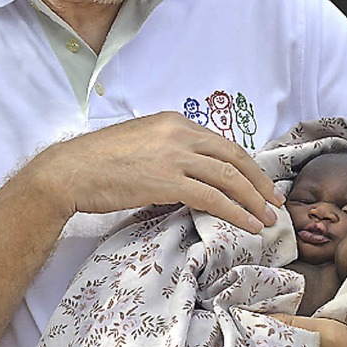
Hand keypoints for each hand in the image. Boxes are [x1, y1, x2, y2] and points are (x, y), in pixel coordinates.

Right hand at [28, 111, 284, 232]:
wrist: (71, 170)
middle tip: (275, 203)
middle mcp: (179, 132)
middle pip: (233, 157)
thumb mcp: (142, 142)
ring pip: (228, 177)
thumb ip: (170, 149)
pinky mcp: (167, 180)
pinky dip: (235, 212)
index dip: (246, 165)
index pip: (222, 143)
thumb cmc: (100, 161)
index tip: (260, 183)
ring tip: (266, 219)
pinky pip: (213, 197)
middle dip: (258, 182)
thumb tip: (193, 172)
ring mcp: (174, 155)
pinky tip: (247, 224)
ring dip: (252, 200)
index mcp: (174, 121)